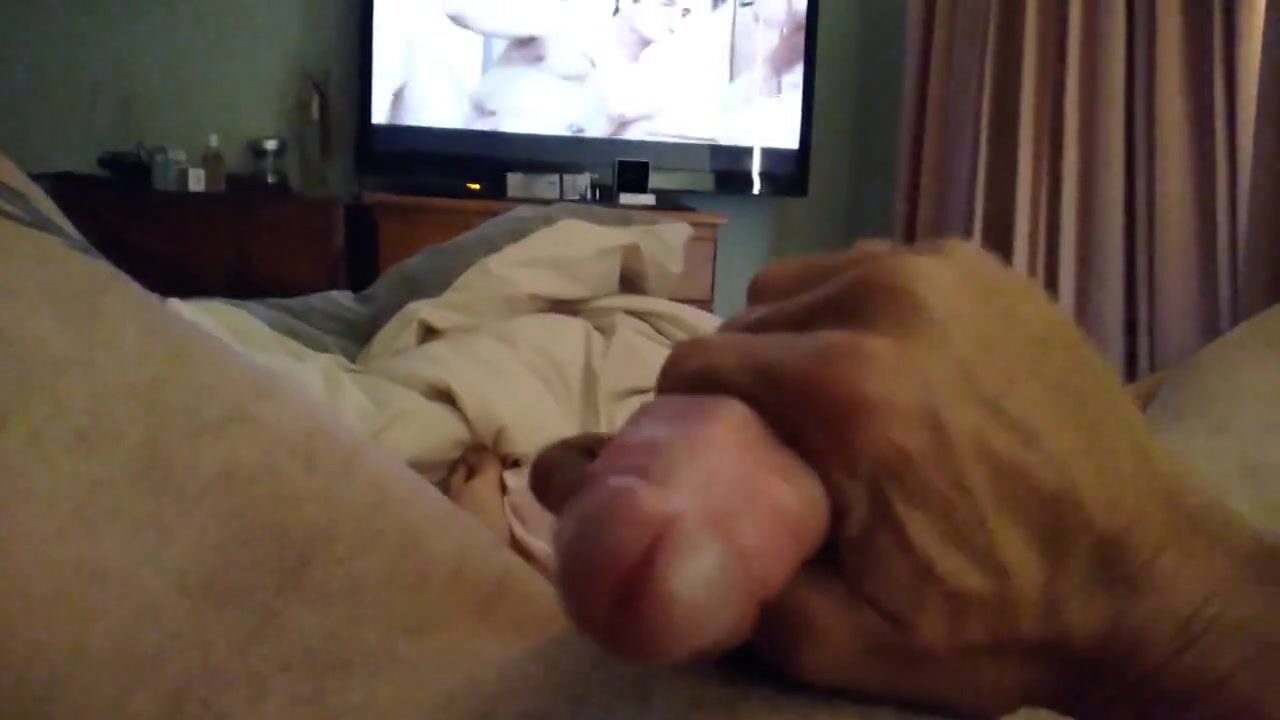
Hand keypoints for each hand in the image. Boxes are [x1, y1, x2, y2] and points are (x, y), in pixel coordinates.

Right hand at [541, 241, 1269, 717]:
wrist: (1144, 582)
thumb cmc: (991, 618)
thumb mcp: (838, 641)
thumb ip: (725, 578)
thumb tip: (648, 522)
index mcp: (840, 386)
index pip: (696, 365)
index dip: (686, 419)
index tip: (713, 459)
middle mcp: (883, 300)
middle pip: (747, 322)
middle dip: (745, 384)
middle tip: (784, 449)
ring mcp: (940, 270)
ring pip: (803, 285)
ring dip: (797, 340)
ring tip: (838, 406)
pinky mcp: (982, 265)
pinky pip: (870, 269)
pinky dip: (858, 312)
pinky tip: (895, 369)